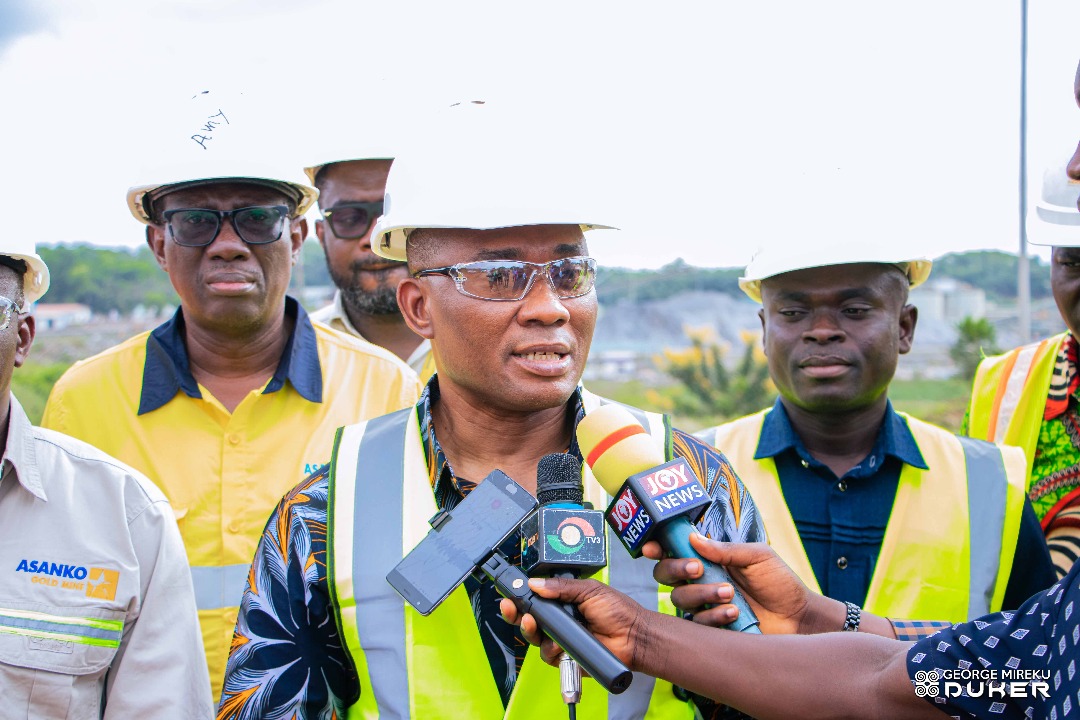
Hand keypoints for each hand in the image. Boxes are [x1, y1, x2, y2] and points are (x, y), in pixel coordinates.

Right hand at [500, 577, 647, 669]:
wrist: (633, 636)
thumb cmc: (618, 612)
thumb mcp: (589, 590)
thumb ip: (561, 588)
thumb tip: (535, 583)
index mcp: (564, 601)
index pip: (536, 599)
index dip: (521, 597)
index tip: (510, 592)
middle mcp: (560, 621)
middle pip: (529, 619)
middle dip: (516, 614)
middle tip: (512, 608)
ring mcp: (561, 639)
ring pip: (534, 638)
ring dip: (531, 630)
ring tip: (535, 624)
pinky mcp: (565, 657)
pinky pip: (547, 655)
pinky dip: (550, 649)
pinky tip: (558, 643)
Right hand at [646, 535, 811, 634]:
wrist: (798, 617)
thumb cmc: (780, 582)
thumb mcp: (757, 556)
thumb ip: (725, 550)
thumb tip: (693, 538)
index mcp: (709, 559)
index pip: (674, 550)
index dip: (657, 547)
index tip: (653, 548)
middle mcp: (701, 580)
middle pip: (665, 575)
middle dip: (676, 569)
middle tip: (697, 569)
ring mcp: (704, 605)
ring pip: (679, 599)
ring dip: (701, 593)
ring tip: (730, 593)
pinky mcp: (711, 628)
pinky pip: (696, 623)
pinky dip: (713, 616)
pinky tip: (734, 613)